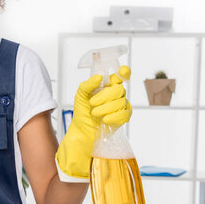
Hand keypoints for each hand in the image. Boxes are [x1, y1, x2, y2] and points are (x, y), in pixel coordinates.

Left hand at [55, 65, 132, 179]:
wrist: (83, 131)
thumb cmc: (82, 112)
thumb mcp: (80, 96)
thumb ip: (87, 85)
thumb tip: (98, 77)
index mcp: (107, 85)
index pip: (121, 75)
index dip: (124, 72)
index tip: (120, 72)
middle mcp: (116, 94)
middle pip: (119, 90)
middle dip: (105, 97)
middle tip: (93, 104)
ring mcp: (122, 105)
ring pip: (121, 102)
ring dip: (106, 108)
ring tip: (95, 114)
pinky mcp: (123, 117)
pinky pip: (125, 114)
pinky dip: (114, 117)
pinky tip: (105, 120)